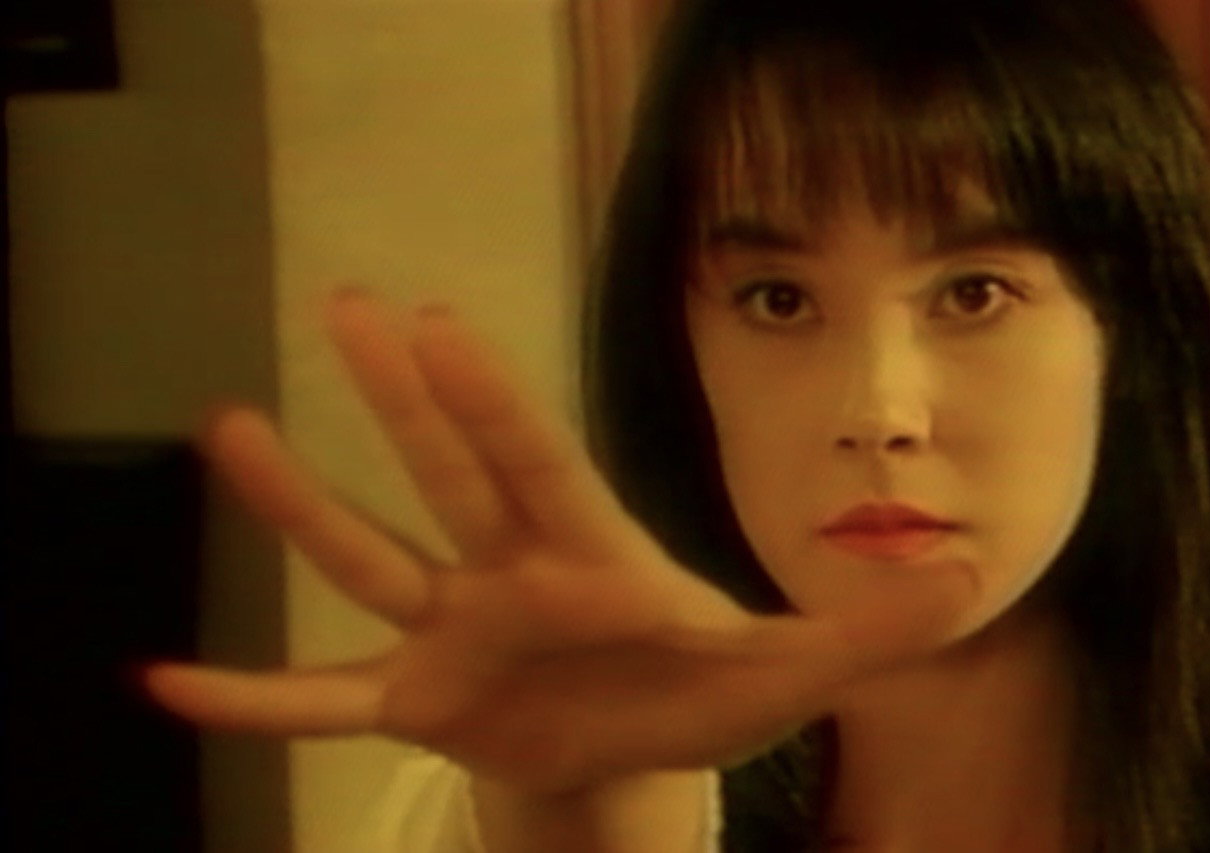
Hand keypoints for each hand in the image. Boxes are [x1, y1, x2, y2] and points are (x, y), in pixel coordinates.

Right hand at [143, 289, 973, 792]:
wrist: (637, 747)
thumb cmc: (708, 692)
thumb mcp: (795, 667)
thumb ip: (872, 624)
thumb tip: (965, 569)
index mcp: (596, 554)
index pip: (539, 466)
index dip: (492, 406)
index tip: (441, 328)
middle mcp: (511, 570)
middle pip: (449, 475)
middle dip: (402, 402)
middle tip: (348, 308)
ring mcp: (457, 628)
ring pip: (372, 553)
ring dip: (301, 503)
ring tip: (227, 429)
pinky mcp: (422, 696)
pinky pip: (322, 694)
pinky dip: (252, 699)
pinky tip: (169, 686)